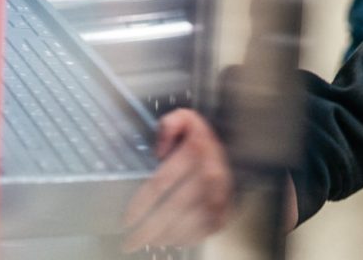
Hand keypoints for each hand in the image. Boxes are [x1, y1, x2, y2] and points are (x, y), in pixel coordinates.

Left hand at [120, 109, 233, 251]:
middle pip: (172, 209)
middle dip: (148, 229)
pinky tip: (168, 241)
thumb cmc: (199, 141)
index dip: (141, 203)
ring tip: (145, 242)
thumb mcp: (185, 119)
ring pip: (187, 225)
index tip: (126, 219)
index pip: (162, 183)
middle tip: (129, 242)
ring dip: (163, 237)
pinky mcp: (224, 214)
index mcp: (196, 154)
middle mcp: (209, 179)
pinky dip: (183, 239)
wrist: (236, 155)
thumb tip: (159, 150)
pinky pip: (202, 232)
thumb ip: (169, 125)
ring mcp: (218, 200)